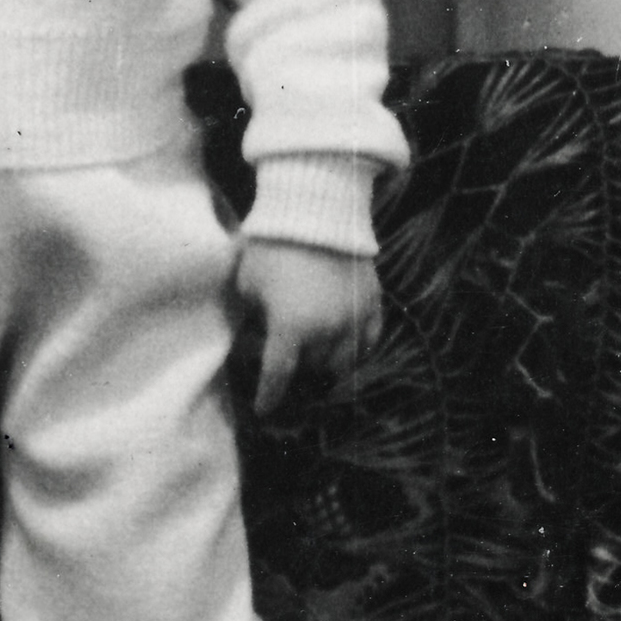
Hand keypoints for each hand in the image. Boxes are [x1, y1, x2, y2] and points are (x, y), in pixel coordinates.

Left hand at [234, 238, 380, 415]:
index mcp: (291, 328)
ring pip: (345, 362)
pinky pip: (370, 341)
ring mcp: (354, 318)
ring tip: (317, 364)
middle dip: (297, 372)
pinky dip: (357, 351)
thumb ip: (250, 316)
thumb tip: (252, 336)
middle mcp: (327, 331)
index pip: (278, 376)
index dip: (269, 396)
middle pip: (313, 369)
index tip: (264, 410)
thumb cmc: (271, 245)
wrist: (316, 209)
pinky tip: (347, 352)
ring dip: (328, 366)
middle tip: (286, 366)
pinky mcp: (373, 303)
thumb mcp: (246, 284)